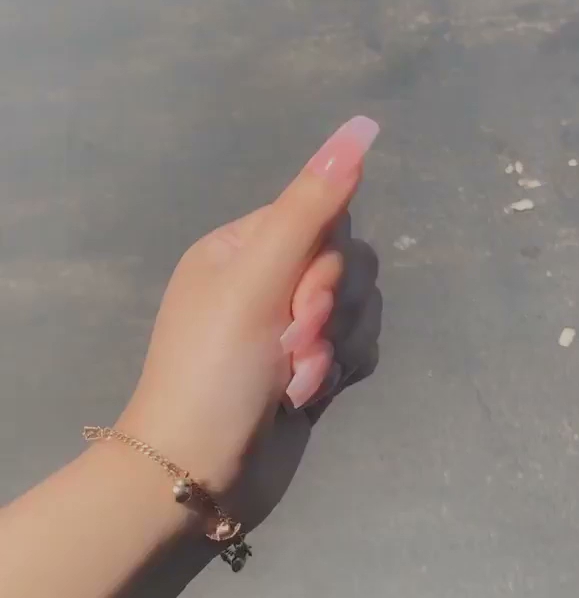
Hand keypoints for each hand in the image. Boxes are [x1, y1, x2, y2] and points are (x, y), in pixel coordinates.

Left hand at [120, 117, 380, 529]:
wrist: (196, 470)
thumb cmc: (214, 369)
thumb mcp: (258, 278)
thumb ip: (311, 205)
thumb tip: (362, 127)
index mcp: (239, 248)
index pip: (319, 218)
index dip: (323, 260)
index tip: (298, 298)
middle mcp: (263, 282)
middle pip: (343, 265)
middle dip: (325, 312)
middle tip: (289, 344)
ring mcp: (284, 330)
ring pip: (352, 312)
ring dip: (327, 351)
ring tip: (290, 383)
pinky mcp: (303, 372)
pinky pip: (348, 352)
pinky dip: (328, 377)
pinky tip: (297, 401)